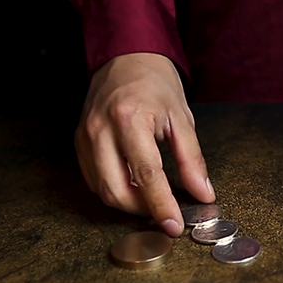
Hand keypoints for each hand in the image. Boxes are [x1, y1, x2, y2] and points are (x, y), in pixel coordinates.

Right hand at [75, 52, 215, 235]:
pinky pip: (94, 179)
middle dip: (142, 210)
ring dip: (128, 203)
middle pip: (116, 190)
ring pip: (102, 190)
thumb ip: (192, 159)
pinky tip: (134, 184)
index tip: (174, 226)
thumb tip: (204, 194)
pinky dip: (114, 189)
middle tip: (165, 212)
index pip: (147, 174)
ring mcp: (85, 136)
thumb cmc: (156, 83)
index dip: (161, 205)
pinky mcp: (78, 141)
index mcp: (130, 119)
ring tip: (152, 197)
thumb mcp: (182, 117)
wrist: (125, 56)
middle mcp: (101, 129)